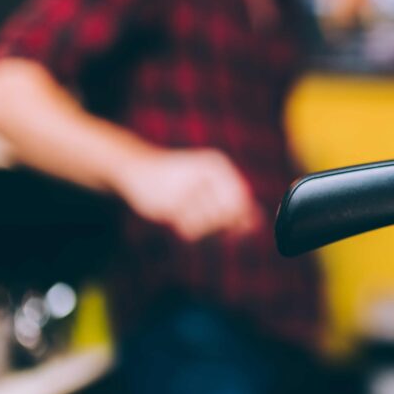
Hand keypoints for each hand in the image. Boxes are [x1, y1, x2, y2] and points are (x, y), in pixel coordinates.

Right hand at [113, 147, 262, 241]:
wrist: (135, 167)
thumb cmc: (177, 180)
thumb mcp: (207, 186)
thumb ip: (233, 202)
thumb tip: (258, 223)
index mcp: (216, 165)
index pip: (241, 200)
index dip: (240, 218)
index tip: (231, 226)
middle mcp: (205, 172)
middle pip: (228, 214)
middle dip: (219, 223)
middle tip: (202, 216)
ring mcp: (187, 186)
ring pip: (209, 223)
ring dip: (200, 226)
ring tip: (186, 211)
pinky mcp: (169, 201)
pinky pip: (190, 228)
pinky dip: (186, 228)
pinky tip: (175, 215)